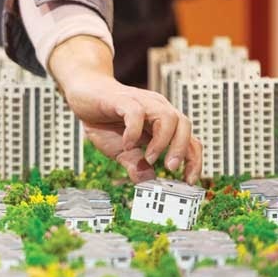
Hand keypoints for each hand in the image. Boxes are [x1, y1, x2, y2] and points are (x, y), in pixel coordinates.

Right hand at [49, 35, 202, 183]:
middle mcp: (157, 109)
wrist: (84, 94)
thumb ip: (135, 164)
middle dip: (181, 150)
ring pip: (167, 117)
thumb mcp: (121, 150)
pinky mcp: (123, 100)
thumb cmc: (104, 120)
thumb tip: (147, 182)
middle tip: (171, 169)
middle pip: (184, 125)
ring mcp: (142, 102)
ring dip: (162, 141)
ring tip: (149, 158)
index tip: (189, 181)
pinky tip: (126, 144)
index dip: (193, 160)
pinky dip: (133, 132)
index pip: (189, 139)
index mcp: (161, 122)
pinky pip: (136, 113)